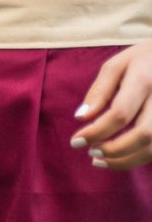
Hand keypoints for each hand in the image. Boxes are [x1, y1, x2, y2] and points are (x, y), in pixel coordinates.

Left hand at [71, 39, 151, 168]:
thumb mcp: (116, 66)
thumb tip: (80, 117)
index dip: (96, 131)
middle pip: (144, 134)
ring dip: (125, 161)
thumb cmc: (142, 60)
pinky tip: (118, 158)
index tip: (76, 142)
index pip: (120, 113)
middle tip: (90, 152)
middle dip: (114, 150)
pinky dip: (138, 159)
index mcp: (145, 79)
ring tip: (99, 160)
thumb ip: (99, 92)